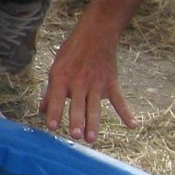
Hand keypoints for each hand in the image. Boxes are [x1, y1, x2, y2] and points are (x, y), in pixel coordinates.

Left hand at [40, 15, 133, 143]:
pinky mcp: (111, 83)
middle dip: (77, 121)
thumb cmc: (72, 52)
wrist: (96, 35)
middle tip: (76, 136)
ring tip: (91, 139)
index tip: (52, 127)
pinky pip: (119, 100)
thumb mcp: (56, 68)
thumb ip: (51, 91)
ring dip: (93, 123)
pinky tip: (132, 125)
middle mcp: (79, 82)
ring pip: (95, 106)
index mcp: (62, 77)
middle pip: (78, 105)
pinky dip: (126, 113)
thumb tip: (42, 111)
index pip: (57, 98)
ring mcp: (97, 83)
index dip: (54, 112)